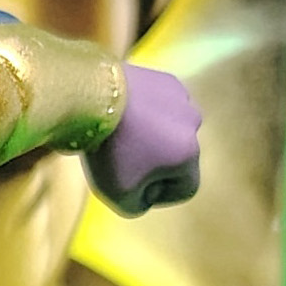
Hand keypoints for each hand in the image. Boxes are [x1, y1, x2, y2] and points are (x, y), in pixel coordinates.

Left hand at [85, 65, 200, 217]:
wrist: (92, 98)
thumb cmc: (108, 151)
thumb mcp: (119, 196)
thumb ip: (139, 206)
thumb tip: (147, 197)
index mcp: (189, 154)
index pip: (186, 188)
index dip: (160, 195)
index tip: (134, 187)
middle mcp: (193, 125)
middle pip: (178, 157)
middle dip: (156, 164)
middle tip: (123, 161)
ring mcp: (181, 99)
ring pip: (171, 130)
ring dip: (153, 136)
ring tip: (123, 136)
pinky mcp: (166, 79)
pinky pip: (162, 107)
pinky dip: (147, 114)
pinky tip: (124, 115)